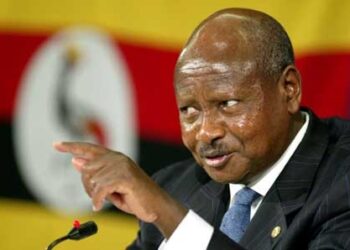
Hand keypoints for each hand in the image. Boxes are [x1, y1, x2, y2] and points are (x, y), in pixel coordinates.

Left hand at [53, 141, 187, 237]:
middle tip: (100, 196)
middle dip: (88, 186)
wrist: (155, 204)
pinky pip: (100, 190)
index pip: (89, 148)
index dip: (72, 146)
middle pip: (86, 169)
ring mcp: (121, 166)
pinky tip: (101, 205)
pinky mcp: (124, 177)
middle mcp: (117, 158)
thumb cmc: (133, 194)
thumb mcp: (110, 184)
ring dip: (96, 194)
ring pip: (92, 181)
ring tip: (110, 198)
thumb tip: (76, 161)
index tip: (56, 144)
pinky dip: (98, 200)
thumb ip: (94, 172)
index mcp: (114, 157)